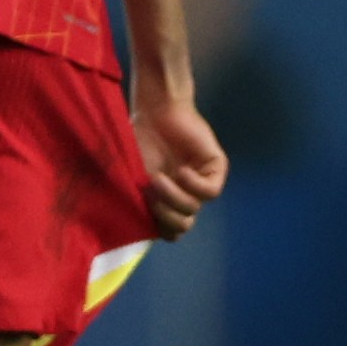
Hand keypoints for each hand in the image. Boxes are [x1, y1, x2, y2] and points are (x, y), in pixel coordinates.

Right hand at [132, 94, 228, 237]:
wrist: (154, 112)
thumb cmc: (136, 143)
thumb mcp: (131, 180)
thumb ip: (134, 205)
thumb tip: (134, 233)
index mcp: (164, 201)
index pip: (168, 232)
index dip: (155, 228)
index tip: (140, 211)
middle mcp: (183, 194)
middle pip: (182, 226)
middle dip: (164, 217)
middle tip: (149, 198)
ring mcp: (199, 181)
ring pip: (193, 209)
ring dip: (173, 198)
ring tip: (158, 179)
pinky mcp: (215, 167)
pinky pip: (211, 191)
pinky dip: (194, 186)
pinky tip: (181, 172)